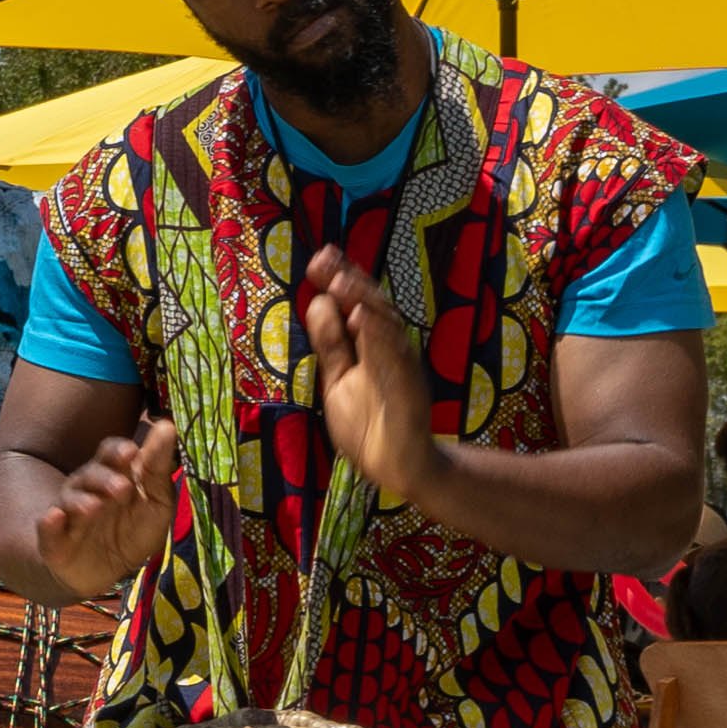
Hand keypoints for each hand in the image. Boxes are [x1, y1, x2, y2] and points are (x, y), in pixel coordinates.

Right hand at [48, 418, 192, 596]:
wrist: (110, 573)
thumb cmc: (134, 530)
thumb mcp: (156, 501)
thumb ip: (158, 467)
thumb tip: (167, 426)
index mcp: (112, 474)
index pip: (111, 453)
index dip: (118, 451)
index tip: (132, 452)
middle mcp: (86, 489)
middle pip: (90, 475)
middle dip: (104, 479)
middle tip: (123, 489)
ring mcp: (68, 514)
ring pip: (69, 500)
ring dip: (81, 502)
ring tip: (94, 507)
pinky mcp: (55, 541)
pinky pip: (47, 529)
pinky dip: (49, 523)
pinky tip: (54, 517)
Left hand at [291, 257, 441, 514]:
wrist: (398, 469)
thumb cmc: (369, 425)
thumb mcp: (338, 379)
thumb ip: (330, 344)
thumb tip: (317, 301)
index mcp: (373, 345)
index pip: (358, 304)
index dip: (342, 279)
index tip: (320, 258)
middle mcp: (391, 350)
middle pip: (373, 307)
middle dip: (350, 282)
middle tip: (326, 260)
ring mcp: (402, 368)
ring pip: (384, 327)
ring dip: (362, 301)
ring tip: (339, 282)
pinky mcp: (408, 391)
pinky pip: (393, 360)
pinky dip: (377, 337)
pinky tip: (362, 319)